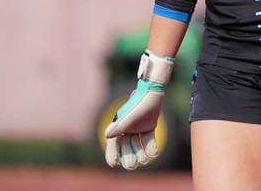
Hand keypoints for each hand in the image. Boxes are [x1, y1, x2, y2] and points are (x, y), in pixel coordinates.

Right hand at [104, 49, 174, 169]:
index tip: (114, 163)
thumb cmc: (138, 104)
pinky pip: (148, 141)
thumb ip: (119, 127)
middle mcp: (127, 129)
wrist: (152, 93)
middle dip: (128, 158)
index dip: (112, 154)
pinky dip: (151, 148)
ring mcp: (138, 129)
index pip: (113, 144)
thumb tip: (106, 136)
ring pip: (137, 146)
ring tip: (144, 160)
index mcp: (118, 127)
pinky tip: (154, 154)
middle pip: (126, 148)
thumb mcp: (128, 117)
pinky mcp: (148, 128)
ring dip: (140, 154)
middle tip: (132, 166)